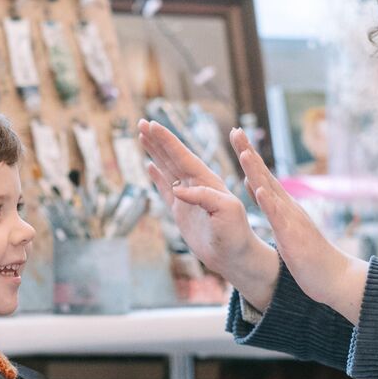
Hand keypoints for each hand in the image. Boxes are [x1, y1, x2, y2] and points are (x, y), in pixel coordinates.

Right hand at [138, 119, 279, 306]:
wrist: (235, 256)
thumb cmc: (236, 234)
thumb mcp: (227, 211)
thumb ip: (205, 197)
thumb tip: (178, 190)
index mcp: (207, 181)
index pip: (183, 156)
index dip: (167, 141)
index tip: (152, 125)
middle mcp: (196, 185)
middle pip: (173, 157)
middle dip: (158, 140)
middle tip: (142, 122)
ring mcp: (187, 197)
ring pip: (167, 169)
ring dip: (155, 152)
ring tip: (142, 136)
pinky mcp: (181, 212)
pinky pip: (165, 189)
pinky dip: (157, 177)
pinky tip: (149, 166)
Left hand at [231, 128, 365, 319]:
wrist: (335, 278)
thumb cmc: (309, 256)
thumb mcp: (285, 227)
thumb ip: (271, 206)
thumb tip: (255, 187)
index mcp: (284, 207)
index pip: (263, 176)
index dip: (248, 156)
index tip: (236, 136)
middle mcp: (288, 207)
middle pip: (265, 175)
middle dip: (249, 153)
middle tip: (235, 130)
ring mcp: (291, 220)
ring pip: (271, 191)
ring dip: (257, 171)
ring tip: (244, 153)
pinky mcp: (293, 237)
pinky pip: (279, 217)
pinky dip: (269, 202)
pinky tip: (259, 189)